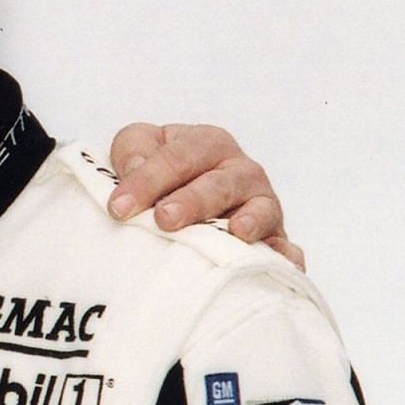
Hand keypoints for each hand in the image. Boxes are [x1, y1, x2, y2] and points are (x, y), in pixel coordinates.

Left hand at [106, 122, 304, 269]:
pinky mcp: (275, 237)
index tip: (119, 208)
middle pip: (219, 183)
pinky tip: (281, 262)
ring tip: (236, 232)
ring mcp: (262, 204)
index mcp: (206, 143)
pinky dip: (285, 254)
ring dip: (248, 220)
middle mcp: (240, 170)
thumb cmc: (161, 172)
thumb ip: (134, 150)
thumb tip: (135, 170)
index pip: (177, 157)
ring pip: (258, 209)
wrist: (187, 195)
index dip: (147, 180)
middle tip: (165, 219)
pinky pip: (285, 246)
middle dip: (193, 201)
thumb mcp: (142, 147)